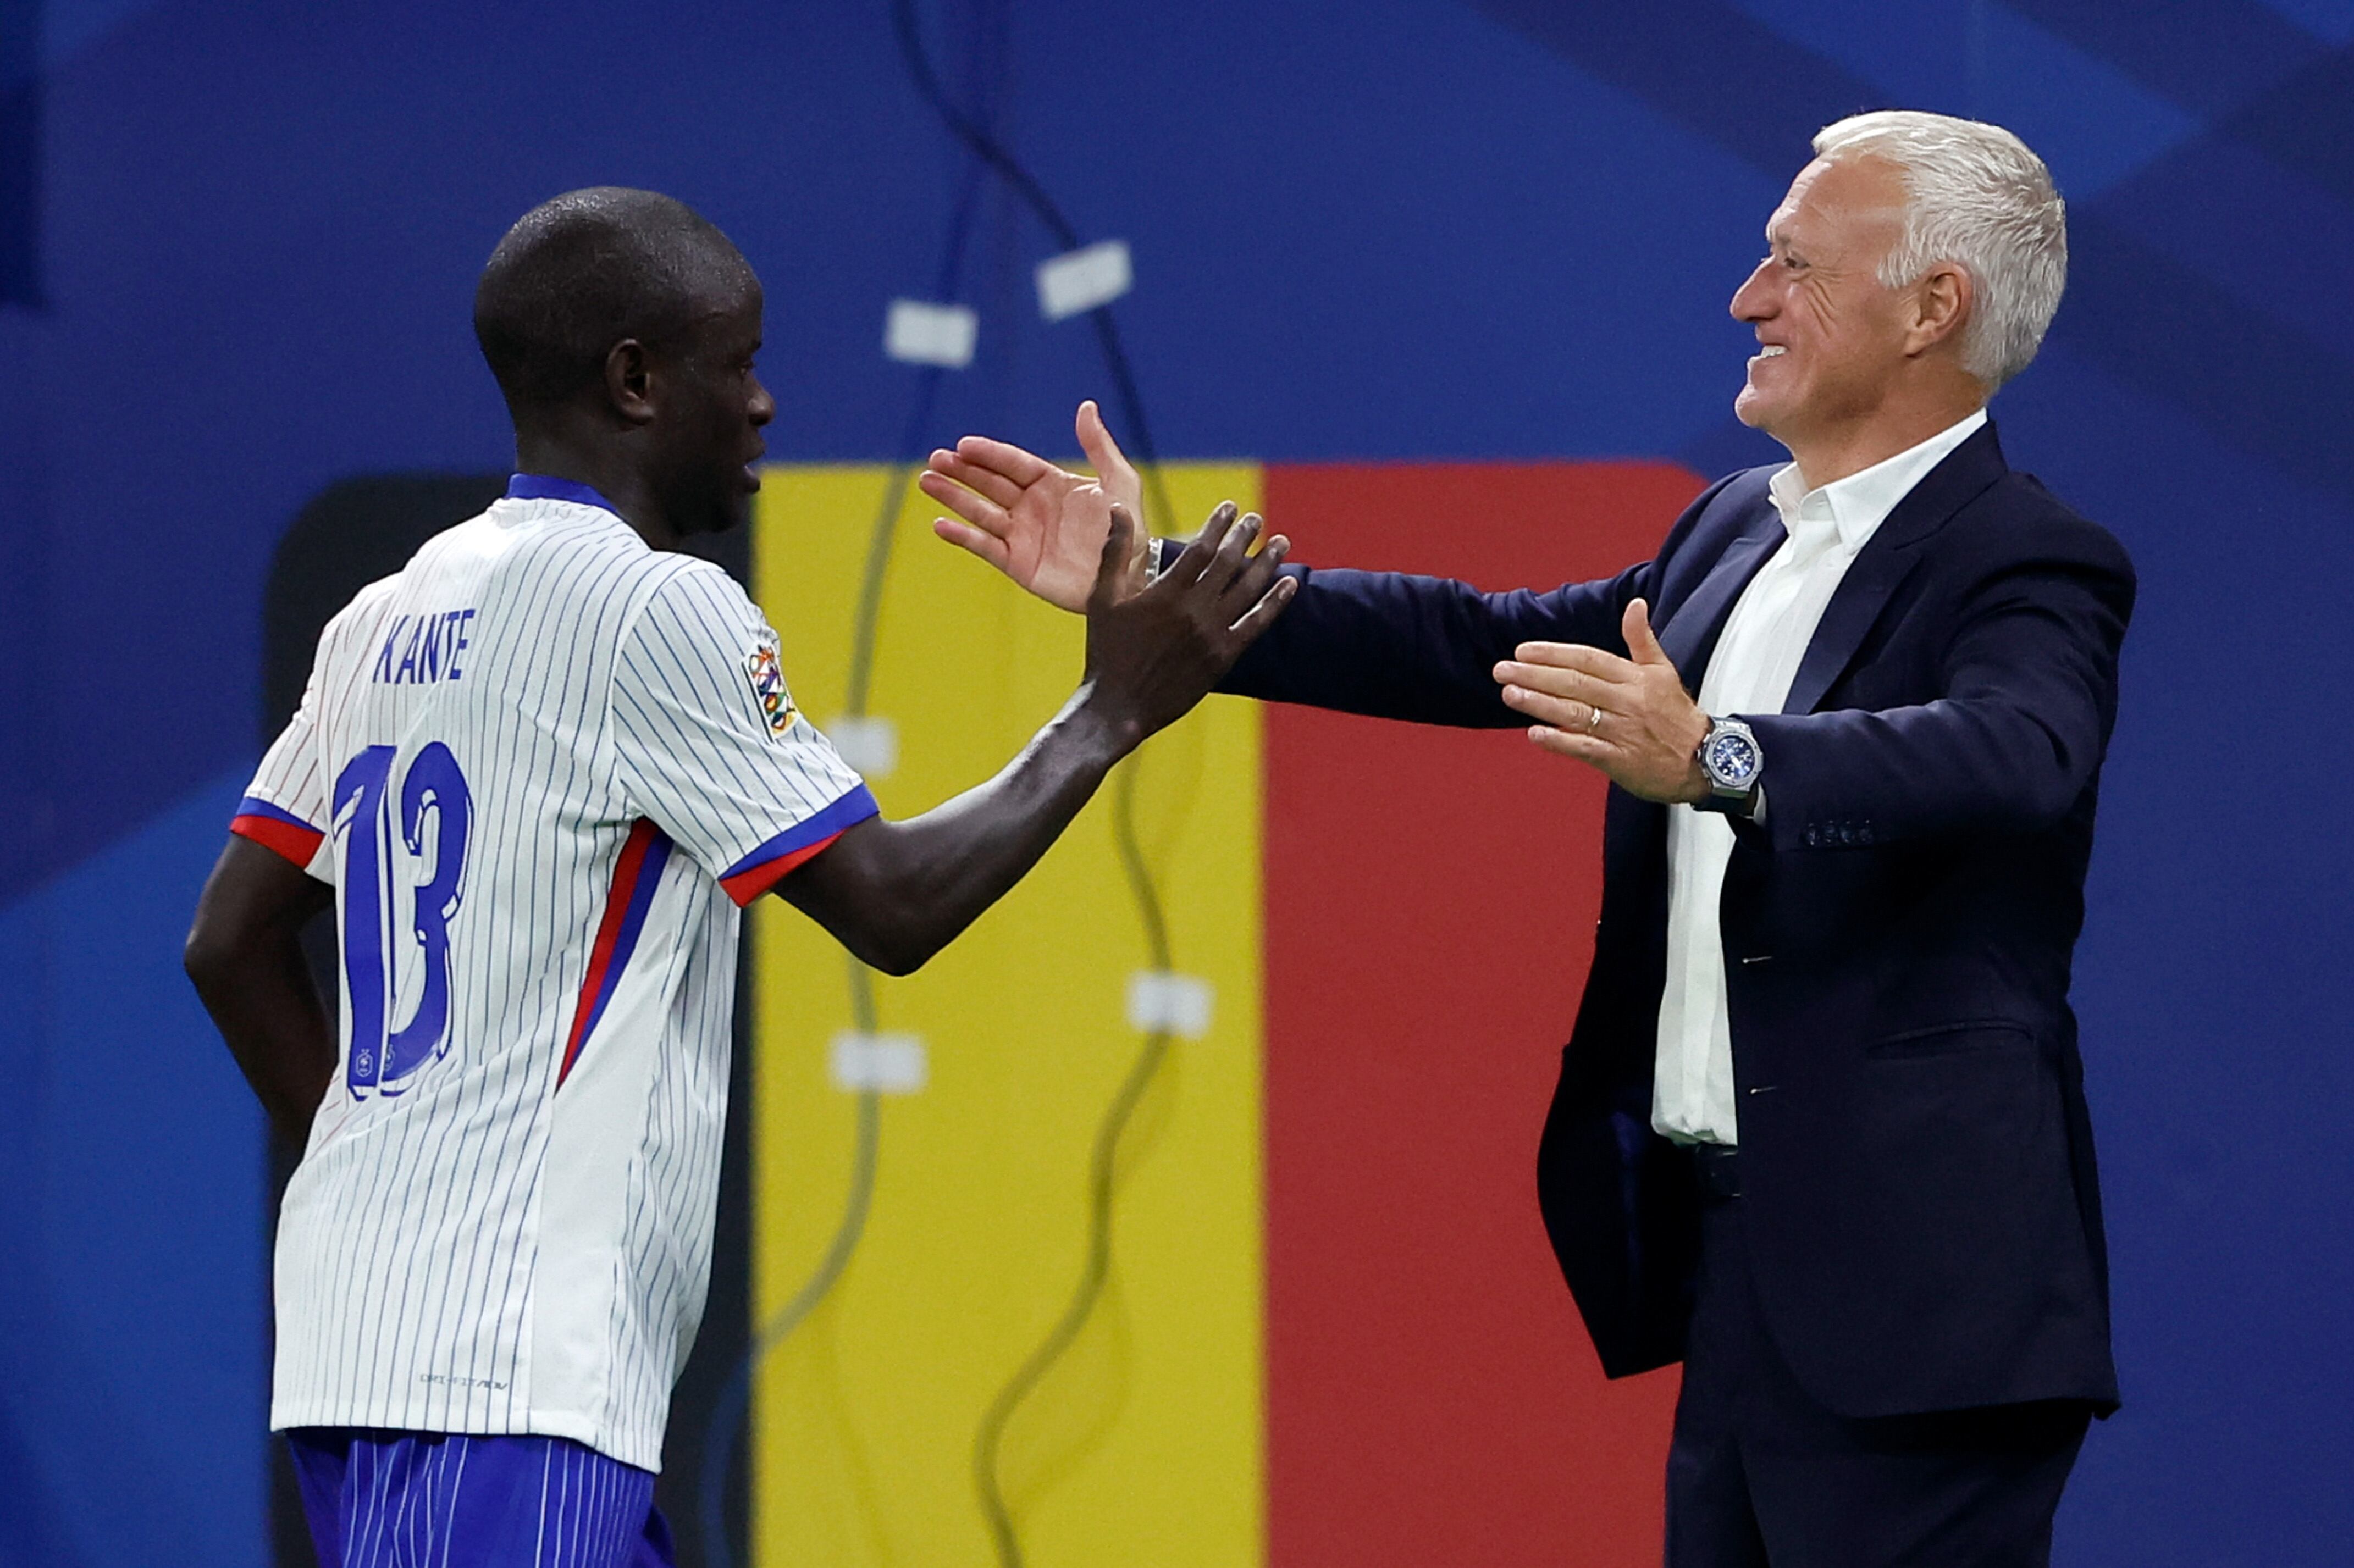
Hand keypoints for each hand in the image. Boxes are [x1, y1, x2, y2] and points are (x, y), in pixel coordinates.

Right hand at [923, 399, 1144, 612]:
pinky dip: (963, 537)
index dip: (988, 454)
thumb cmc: (1128, 528)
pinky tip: (941, 525)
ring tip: (927, 482)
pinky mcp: (1018, 564)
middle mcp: (1031, 507)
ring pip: (980, 512)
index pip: (1012, 464)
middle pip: (989, 484)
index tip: (964, 444)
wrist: (1129, 577)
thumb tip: (1086, 407)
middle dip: (962, 471)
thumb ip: (1099, 445)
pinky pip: (985, 547)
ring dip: (953, 498)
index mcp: (1050, 484)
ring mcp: (1022, 536)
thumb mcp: (1119, 481)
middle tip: (935, 459)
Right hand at [1082, 500, 1293, 744]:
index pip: (1201, 548)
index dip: (1218, 524)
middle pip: (1229, 563)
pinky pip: (1256, 624)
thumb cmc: (1106, 651)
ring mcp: (1212, 634)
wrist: (1119, 707)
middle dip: (1245, 536)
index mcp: (1165, 592)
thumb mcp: (1102, 598)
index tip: (1230, 507)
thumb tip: (1118, 508)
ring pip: (1248, 589)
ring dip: (1268, 562)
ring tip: (1282, 542)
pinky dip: (1275, 603)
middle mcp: (1194, 609)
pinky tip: (1290, 584)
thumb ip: (1114, 552)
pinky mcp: (1224, 657)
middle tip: (1256, 518)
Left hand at [1493, 598, 1711, 803]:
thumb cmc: (1676, 713)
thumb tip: (1635, 604)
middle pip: (1575, 683)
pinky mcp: (1620, 761)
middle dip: (1536, 675)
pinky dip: (1560, 741)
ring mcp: (1622, 732)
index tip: (1522, 650)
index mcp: (1634, 677)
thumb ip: (1642, 639)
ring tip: (1509, 694)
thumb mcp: (1664, 671)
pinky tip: (1535, 734)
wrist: (1706, 759)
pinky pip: (1586, 749)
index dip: (1554, 653)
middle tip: (1501, 670)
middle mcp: (1627, 701)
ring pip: (1576, 713)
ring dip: (1540, 704)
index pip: (1588, 659)